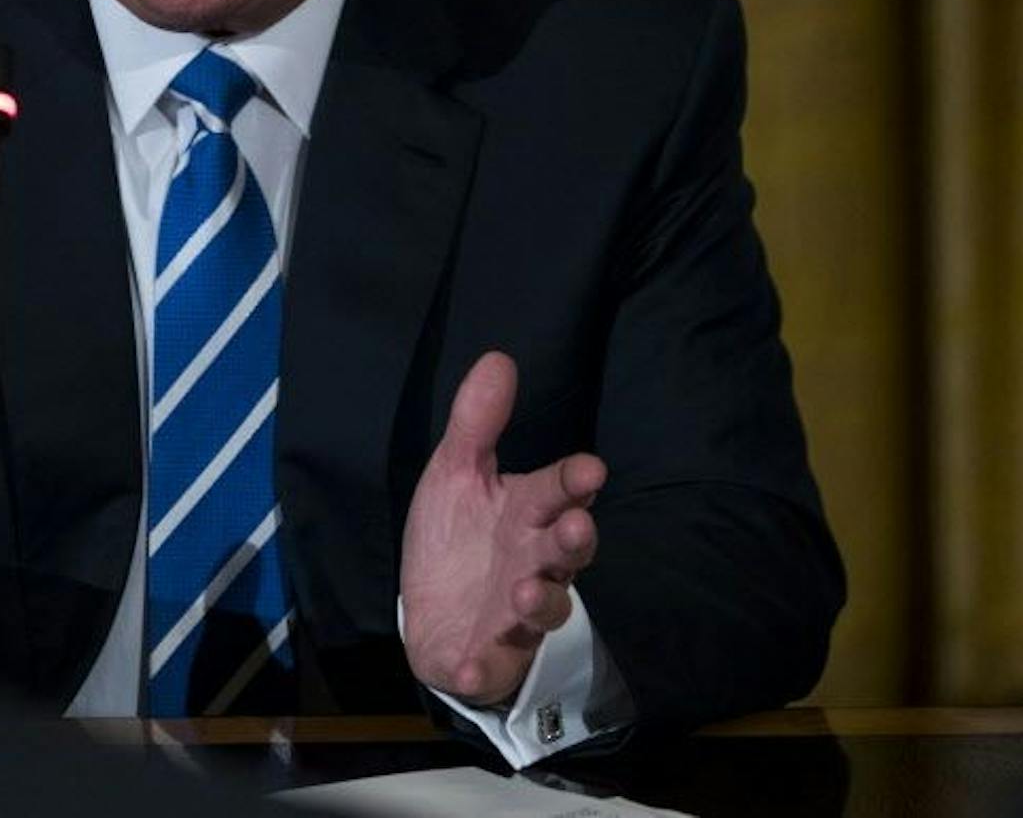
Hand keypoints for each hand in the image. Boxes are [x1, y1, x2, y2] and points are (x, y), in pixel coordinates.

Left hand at [400, 352, 605, 706]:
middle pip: (566, 550)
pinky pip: (492, 662)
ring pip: (543, 607)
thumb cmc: (456, 537)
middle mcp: (534, 561)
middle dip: (575, 540)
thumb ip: (477, 423)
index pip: (560, 491)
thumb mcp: (455, 473)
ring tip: (524, 589)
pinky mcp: (492, 654)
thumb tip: (498, 357)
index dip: (575, 481)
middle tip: (576, 527)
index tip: (590, 469)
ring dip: (539, 600)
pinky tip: (471, 664)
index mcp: (527, 513)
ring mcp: (517, 612)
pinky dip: (483, 665)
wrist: (431, 613)